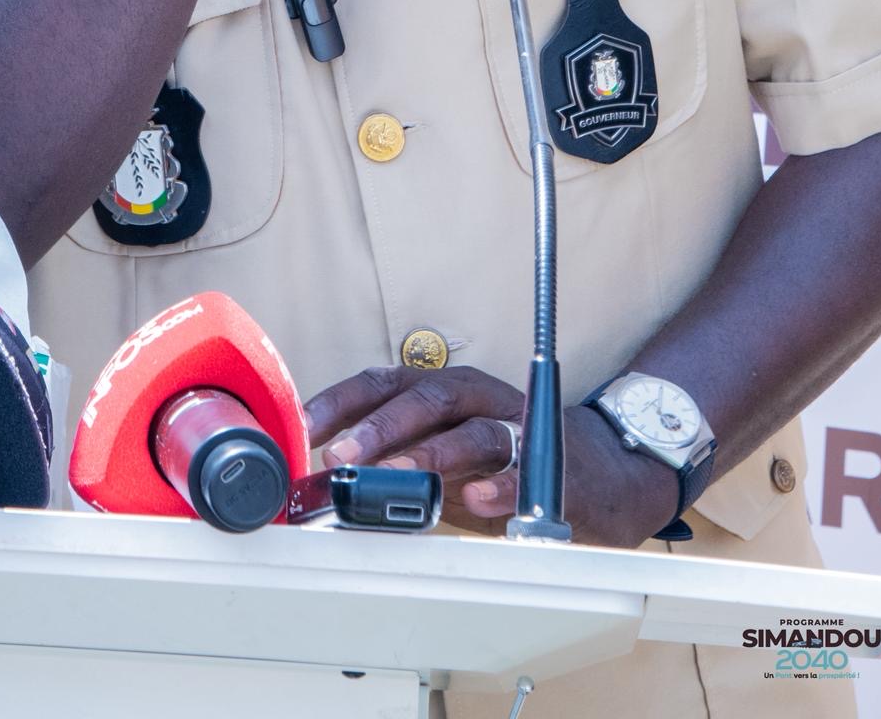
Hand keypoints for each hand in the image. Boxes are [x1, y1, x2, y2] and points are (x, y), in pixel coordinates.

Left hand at [304, 363, 524, 535]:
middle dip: (379, 428)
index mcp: (438, 389)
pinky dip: (499, 486)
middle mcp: (473, 398)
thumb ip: (389, 455)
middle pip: (425, 400)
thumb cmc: (490, 457)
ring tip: (396, 478)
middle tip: (342, 457)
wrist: (576, 470)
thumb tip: (326, 477)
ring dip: (430, 454)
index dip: (342, 401)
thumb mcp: (435, 449)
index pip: (382, 384)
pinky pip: (521, 473)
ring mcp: (512, 428)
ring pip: (471, 432)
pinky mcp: (544, 466)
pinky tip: (476, 497)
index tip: (304, 426)